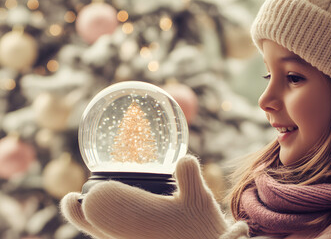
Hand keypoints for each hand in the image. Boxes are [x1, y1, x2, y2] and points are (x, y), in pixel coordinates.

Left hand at [61, 155, 247, 238]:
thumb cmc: (201, 228)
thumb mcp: (199, 198)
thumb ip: (189, 175)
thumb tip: (185, 158)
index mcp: (132, 219)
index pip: (97, 203)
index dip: (93, 194)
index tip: (94, 186)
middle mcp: (125, 235)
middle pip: (90, 222)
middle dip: (77, 211)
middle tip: (70, 199)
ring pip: (99, 234)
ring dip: (90, 220)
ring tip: (82, 207)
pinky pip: (112, 238)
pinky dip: (105, 228)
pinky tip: (116, 221)